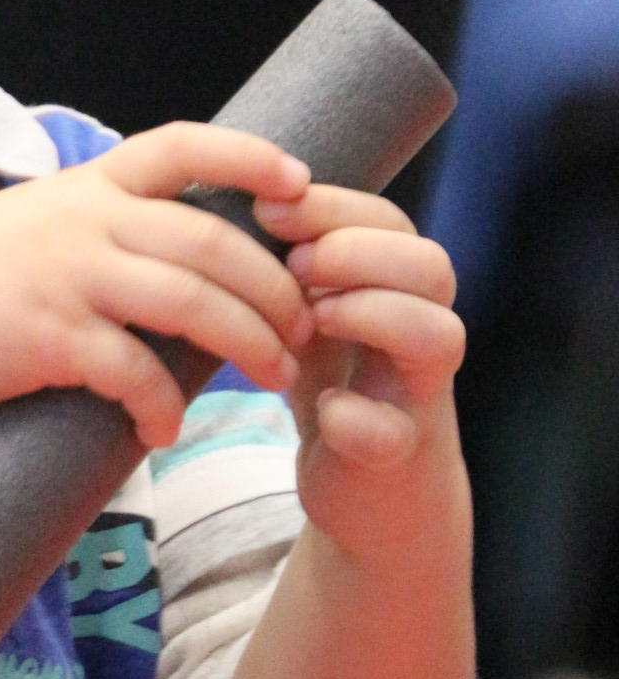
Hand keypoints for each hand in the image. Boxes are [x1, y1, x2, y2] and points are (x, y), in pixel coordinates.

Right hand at [0, 124, 315, 445]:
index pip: (181, 144)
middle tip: (306, 327)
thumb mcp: (34, 224)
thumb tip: (174, 263)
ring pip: (191, 301)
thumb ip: (99, 230)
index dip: (248, 155)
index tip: (302, 182)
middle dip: (275, 286)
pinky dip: (163, 405)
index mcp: (86, 185)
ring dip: (249, 343)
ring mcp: (67, 274)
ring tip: (279, 378)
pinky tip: (166, 429)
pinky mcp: (47, 336)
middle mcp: (84, 219)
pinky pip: (132, 370)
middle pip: (211, 239)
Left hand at [252, 184, 466, 566]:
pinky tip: (323, 408)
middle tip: (296, 267)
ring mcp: (417, 393)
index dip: (333, 206)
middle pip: (432, 266)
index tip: (268, 209)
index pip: (390, 221)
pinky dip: (356, 418)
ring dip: (371, 315)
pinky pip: (395, 431)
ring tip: (312, 321)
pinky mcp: (399, 455)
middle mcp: (422, 331)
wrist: (363, 486)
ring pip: (440, 335)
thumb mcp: (310, 304)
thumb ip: (291, 254)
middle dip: (359, 253)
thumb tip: (237, 192)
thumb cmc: (329, 375)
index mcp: (397, 286)